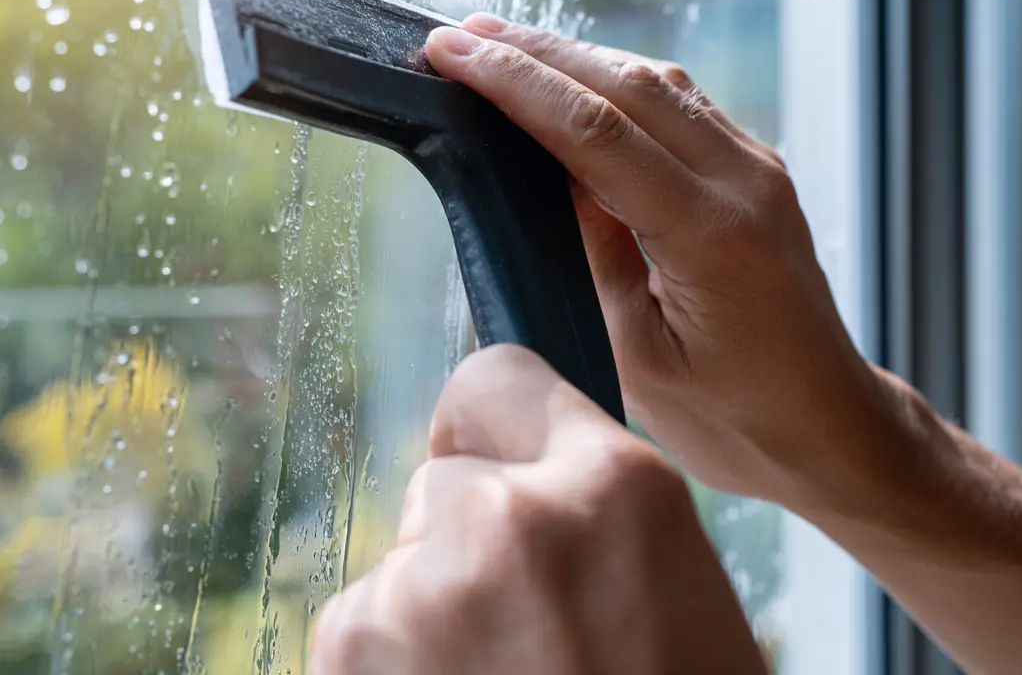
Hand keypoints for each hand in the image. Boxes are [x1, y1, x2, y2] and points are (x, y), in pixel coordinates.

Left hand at [309, 345, 766, 674]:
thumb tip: (492, 467)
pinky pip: (362, 627)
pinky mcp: (352, 650)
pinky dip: (393, 668)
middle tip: (528, 635)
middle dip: (468, 541)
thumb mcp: (668, 577)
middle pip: (441, 482)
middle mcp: (511, 516)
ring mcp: (423, 589)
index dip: (495, 432)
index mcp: (618, 486)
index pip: (498, 377)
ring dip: (430, 616)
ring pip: (401, 564)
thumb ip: (582, 500)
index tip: (492, 470)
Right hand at [424, 16, 907, 512]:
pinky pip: (680, 105)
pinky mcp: (757, 173)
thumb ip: (593, 250)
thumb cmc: (734, 417)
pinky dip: (616, 82)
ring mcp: (758, 169)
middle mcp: (744, 180)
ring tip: (500, 44)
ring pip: (655, 82)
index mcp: (710, 232)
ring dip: (574, 57)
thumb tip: (550, 170)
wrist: (828, 428)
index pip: (592, 129)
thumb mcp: (637, 350)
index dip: (513, 83)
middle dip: (534, 50)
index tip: (450, 54)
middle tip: (459, 35)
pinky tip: (572, 80)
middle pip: (624, 82)